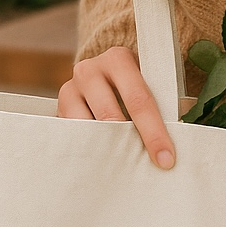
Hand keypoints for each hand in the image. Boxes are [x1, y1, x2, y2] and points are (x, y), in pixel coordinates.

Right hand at [58, 48, 175, 168]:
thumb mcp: (148, 85)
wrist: (101, 76)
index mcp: (118, 60)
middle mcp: (89, 70)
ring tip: (121, 166)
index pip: (138, 99)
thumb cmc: (133, 86)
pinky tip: (102, 162)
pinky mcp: (58, 109)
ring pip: (86, 126)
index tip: (165, 159)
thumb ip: (159, 109)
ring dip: (105, 148)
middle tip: (142, 167)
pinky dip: (88, 150)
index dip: (153, 132)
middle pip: (109, 114)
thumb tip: (168, 151)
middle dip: (127, 144)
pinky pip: (72, 135)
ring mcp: (69, 89)